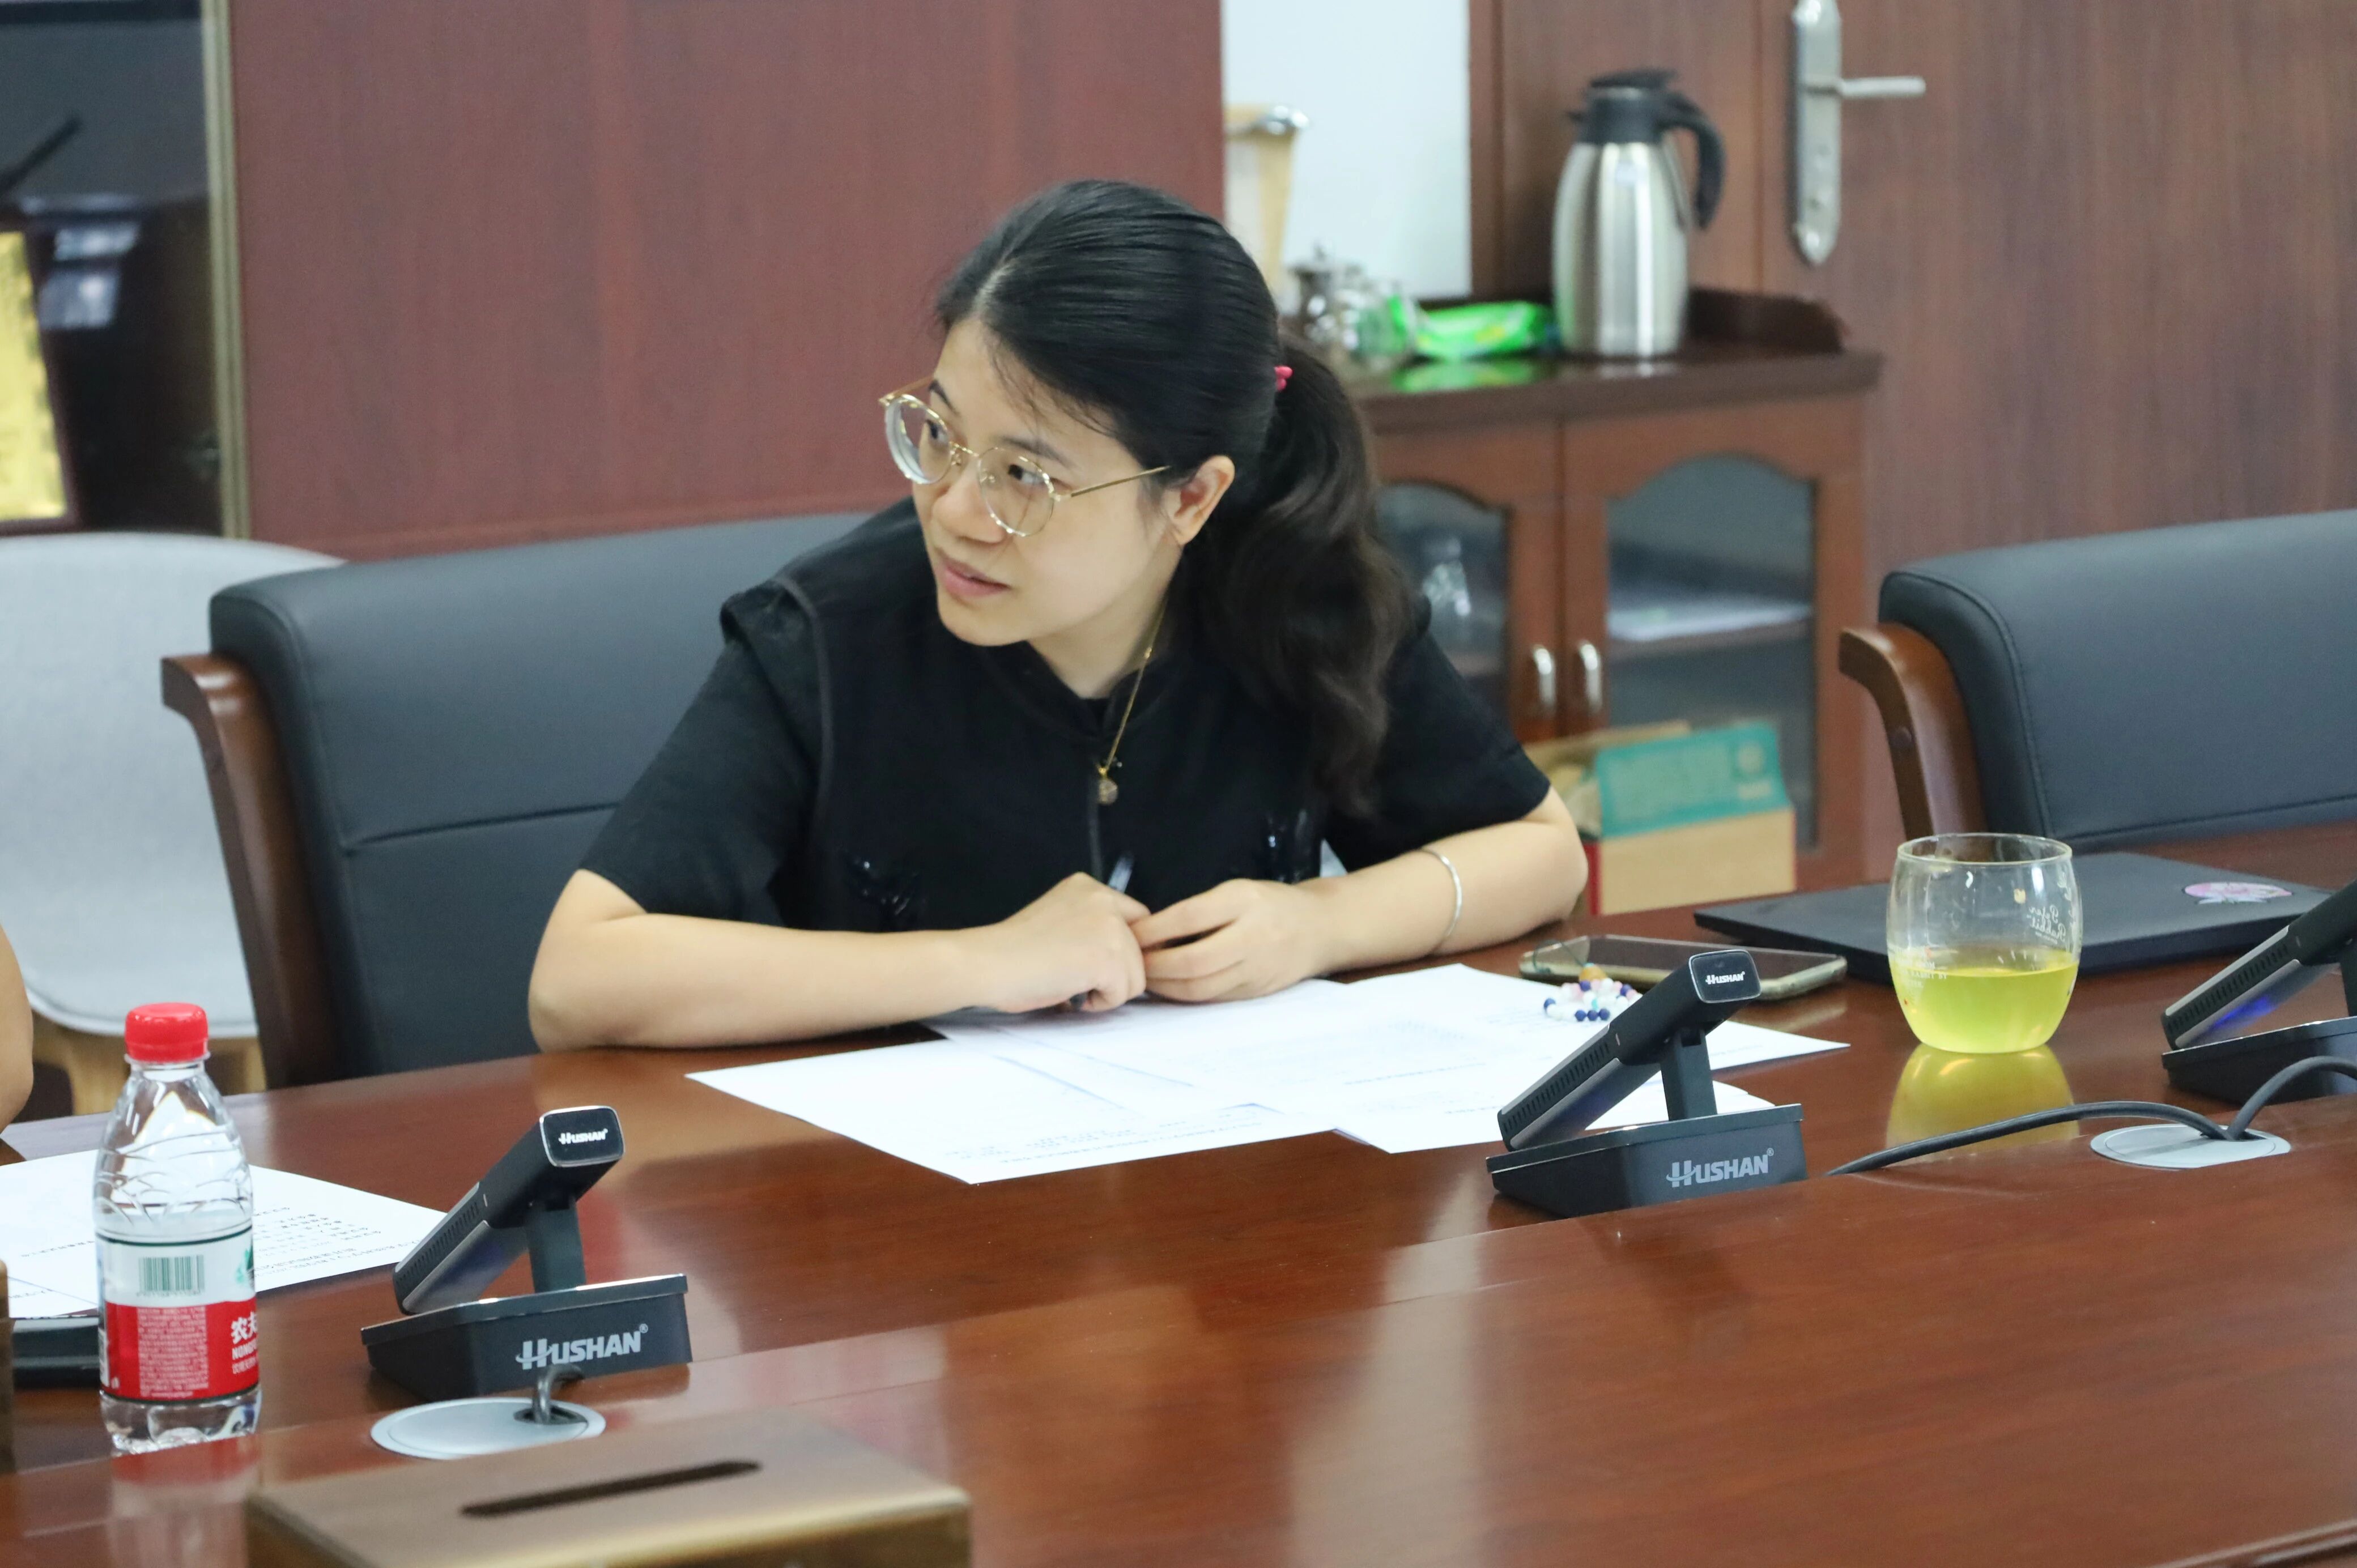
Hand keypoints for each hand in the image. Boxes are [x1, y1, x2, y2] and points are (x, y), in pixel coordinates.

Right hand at [962, 873, 1148, 1013]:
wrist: (987, 963)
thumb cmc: (1012, 952)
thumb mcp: (1059, 920)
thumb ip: (1091, 927)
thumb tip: (1125, 958)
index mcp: (1088, 887)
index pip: (1135, 921)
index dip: (1118, 950)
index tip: (1087, 962)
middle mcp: (1103, 900)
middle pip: (1138, 951)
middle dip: (1111, 972)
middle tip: (1071, 975)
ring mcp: (1109, 928)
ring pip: (1135, 976)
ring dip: (1105, 989)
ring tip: (1068, 983)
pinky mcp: (1109, 958)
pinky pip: (1123, 994)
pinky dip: (1098, 1002)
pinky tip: (1070, 991)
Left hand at [1132, 879, 1331, 1002]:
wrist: (1320, 928)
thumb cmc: (1269, 905)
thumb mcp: (1236, 891)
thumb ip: (1199, 910)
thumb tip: (1148, 932)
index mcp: (1244, 901)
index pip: (1189, 917)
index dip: (1154, 930)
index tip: (1130, 934)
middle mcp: (1253, 936)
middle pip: (1194, 960)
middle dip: (1155, 965)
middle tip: (1132, 963)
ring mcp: (1257, 968)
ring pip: (1202, 987)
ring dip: (1165, 986)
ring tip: (1145, 978)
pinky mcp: (1257, 992)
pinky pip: (1214, 998)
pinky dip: (1185, 995)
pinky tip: (1169, 988)